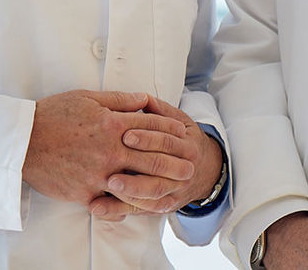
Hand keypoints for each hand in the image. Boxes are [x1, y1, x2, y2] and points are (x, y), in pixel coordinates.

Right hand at [22, 90, 189, 205]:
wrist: (23, 142)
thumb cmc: (53, 115)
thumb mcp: (87, 98)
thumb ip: (119, 100)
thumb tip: (143, 100)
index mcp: (112, 124)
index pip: (150, 127)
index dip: (170, 130)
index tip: (182, 134)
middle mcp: (110, 150)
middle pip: (151, 158)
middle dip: (174, 163)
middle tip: (191, 168)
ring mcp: (99, 174)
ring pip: (137, 183)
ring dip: (159, 187)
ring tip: (174, 191)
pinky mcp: (86, 192)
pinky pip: (112, 201)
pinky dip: (128, 204)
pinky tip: (141, 206)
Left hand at [89, 96, 224, 218]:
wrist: (207, 170)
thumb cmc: (184, 140)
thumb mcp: (180, 121)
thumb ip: (160, 111)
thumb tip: (142, 98)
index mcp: (187, 145)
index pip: (166, 141)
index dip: (146, 137)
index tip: (125, 134)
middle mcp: (185, 170)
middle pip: (160, 168)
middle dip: (136, 166)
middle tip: (112, 161)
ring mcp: (175, 191)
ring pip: (153, 193)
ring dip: (129, 191)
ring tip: (107, 186)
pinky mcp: (164, 206)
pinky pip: (142, 210)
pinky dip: (120, 210)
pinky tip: (99, 207)